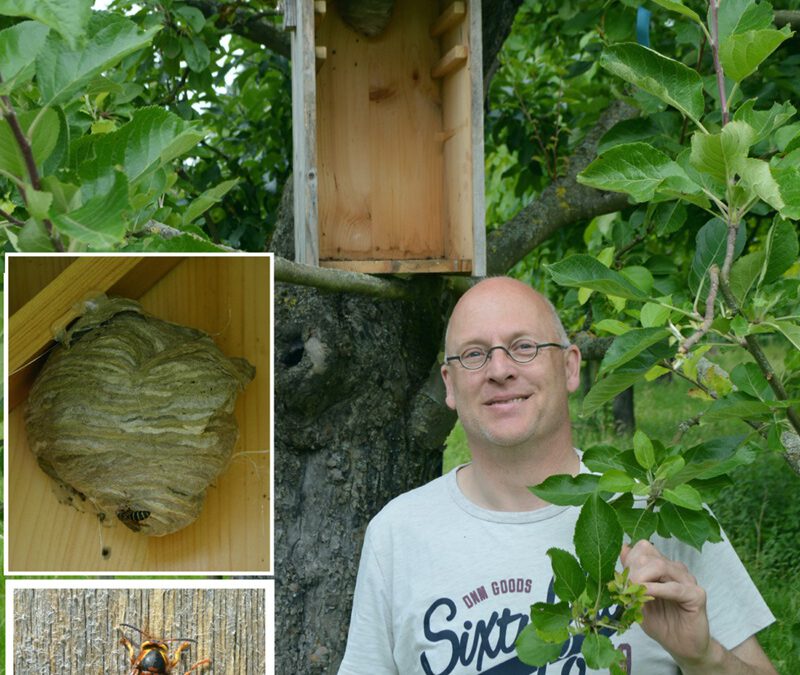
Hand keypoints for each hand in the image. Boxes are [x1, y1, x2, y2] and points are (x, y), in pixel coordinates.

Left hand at [620, 540, 710, 665]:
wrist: (682, 647)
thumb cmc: (661, 622)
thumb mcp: (638, 598)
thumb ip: (632, 575)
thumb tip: (623, 549)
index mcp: (663, 567)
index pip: (643, 548)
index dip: (629, 561)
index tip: (621, 579)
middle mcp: (676, 569)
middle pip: (648, 556)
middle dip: (632, 571)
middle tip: (625, 589)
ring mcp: (688, 580)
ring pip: (660, 566)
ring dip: (641, 578)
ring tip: (633, 592)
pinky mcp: (696, 595)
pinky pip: (674, 587)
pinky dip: (657, 589)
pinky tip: (646, 594)